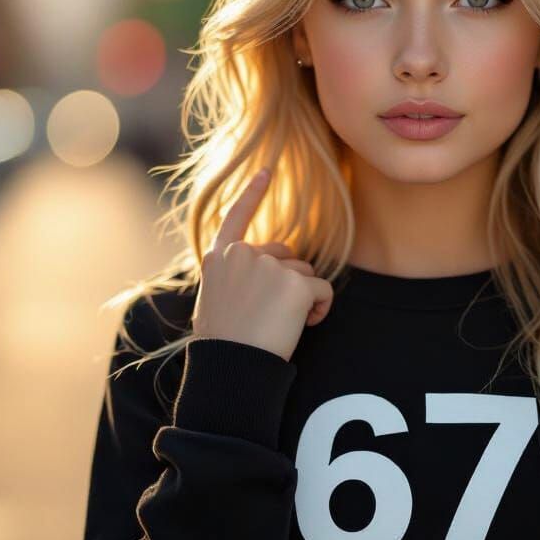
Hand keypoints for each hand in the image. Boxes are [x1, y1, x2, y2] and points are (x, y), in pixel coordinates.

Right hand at [191, 168, 332, 361]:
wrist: (232, 367)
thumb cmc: (224, 344)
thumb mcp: (215, 300)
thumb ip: (233, 275)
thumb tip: (260, 267)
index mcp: (219, 259)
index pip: (236, 217)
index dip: (252, 193)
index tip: (266, 171)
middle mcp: (243, 254)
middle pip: (285, 254)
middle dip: (289, 279)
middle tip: (272, 315)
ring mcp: (270, 265)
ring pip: (305, 272)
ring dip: (304, 296)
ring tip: (281, 324)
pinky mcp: (296, 283)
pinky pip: (323, 289)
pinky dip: (321, 308)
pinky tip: (305, 325)